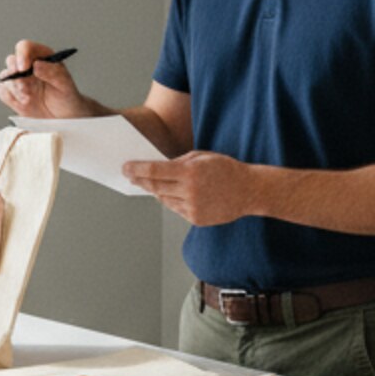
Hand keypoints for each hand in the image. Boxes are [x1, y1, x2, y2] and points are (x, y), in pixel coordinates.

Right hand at [0, 42, 95, 119]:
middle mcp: (27, 66)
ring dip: (14, 88)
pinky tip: (24, 103)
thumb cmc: (67, 96)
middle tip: (25, 87)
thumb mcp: (65, 84)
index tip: (24, 68)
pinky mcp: (12, 94)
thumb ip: (53, 72)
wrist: (64, 117)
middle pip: (11, 61)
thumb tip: (36, 65)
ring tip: (28, 98)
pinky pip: (2, 91)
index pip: (25, 47)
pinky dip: (10, 98)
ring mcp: (19, 79)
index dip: (22, 55)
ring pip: (5, 76)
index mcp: (41, 56)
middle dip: (15, 74)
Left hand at [123, 151, 255, 224]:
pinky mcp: (196, 219)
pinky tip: (174, 194)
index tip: (125, 168)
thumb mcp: (202, 157)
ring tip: (151, 183)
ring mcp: (192, 208)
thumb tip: (158, 170)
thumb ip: (179, 162)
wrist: (249, 191)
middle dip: (141, 181)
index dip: (137, 169)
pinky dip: (172, 200)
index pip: (155, 171)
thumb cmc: (226, 169)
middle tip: (130, 176)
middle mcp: (189, 192)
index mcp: (190, 172)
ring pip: (164, 199)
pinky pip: (176, 208)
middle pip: (155, 187)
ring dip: (157, 191)